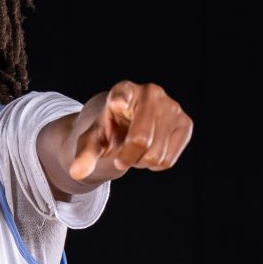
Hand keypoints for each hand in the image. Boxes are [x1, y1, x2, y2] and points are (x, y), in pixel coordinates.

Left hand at [69, 81, 192, 179]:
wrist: (129, 127)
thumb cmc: (109, 131)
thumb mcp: (92, 142)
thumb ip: (84, 155)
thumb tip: (76, 173)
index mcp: (123, 90)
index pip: (122, 94)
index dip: (120, 100)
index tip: (116, 104)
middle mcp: (151, 92)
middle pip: (140, 140)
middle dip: (127, 158)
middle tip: (120, 157)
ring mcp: (172, 106)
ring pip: (156, 155)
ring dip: (141, 162)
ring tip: (136, 150)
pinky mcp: (186, 123)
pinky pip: (168, 160)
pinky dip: (156, 165)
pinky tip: (150, 151)